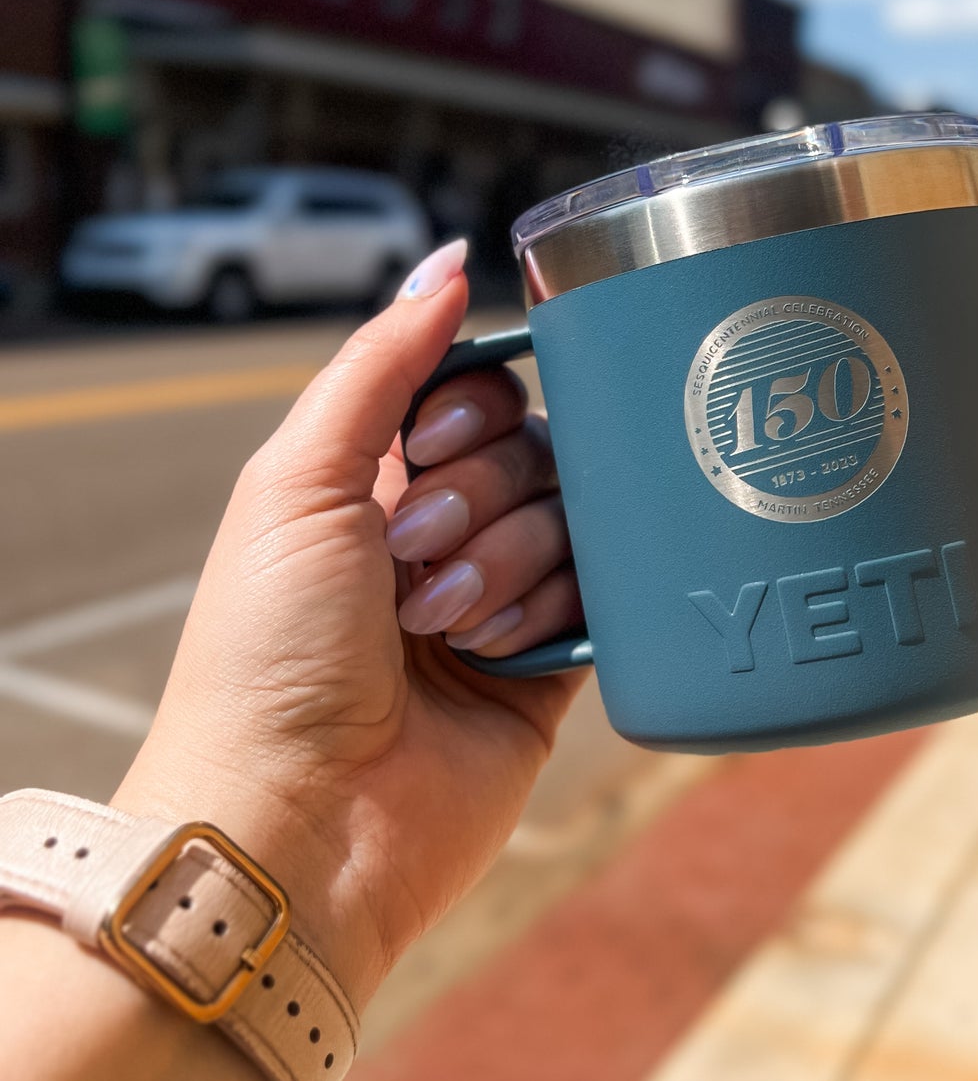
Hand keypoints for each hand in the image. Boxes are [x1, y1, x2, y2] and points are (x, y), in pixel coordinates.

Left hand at [113, 240, 584, 1009]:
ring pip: (576, 520)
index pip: (481, 391)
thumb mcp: (299, 480)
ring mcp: (504, 599)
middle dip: (480, 502)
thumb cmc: (268, 652)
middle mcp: (448, 531)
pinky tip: (496, 657)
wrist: (299, 821)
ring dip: (505, 567)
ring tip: (438, 633)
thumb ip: (380, 362)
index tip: (429, 451)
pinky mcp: (553, 668)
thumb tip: (452, 260)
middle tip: (411, 562)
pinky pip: (606, 596)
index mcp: (378, 478)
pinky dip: (553, 613)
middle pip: (539, 448)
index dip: (473, 409)